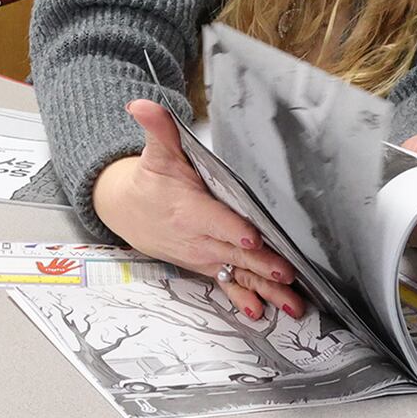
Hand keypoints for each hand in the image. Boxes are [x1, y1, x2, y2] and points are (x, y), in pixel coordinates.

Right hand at [93, 99, 298, 318]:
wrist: (127, 212)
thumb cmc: (149, 182)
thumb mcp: (155, 153)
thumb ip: (158, 129)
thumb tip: (142, 105)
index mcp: (189, 210)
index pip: (215, 221)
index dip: (233, 229)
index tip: (252, 237)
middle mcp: (198, 238)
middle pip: (234, 253)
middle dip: (260, 264)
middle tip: (286, 273)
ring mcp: (205, 256)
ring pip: (237, 274)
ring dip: (264, 290)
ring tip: (288, 305)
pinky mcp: (208, 266)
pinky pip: (229, 285)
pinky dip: (244, 299)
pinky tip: (262, 312)